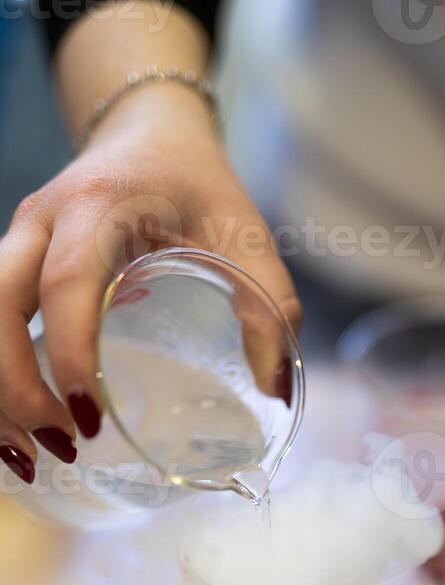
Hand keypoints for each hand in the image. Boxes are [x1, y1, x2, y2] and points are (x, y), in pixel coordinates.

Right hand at [0, 83, 300, 482]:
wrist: (148, 131)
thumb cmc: (197, 183)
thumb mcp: (245, 234)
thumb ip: (270, 305)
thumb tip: (275, 387)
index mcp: (98, 206)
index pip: (65, 283)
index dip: (68, 352)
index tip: (89, 416)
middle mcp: (42, 220)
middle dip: (13, 384)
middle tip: (59, 444)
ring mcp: (18, 238)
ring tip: (31, 450)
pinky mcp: (13, 262)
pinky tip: (20, 420)